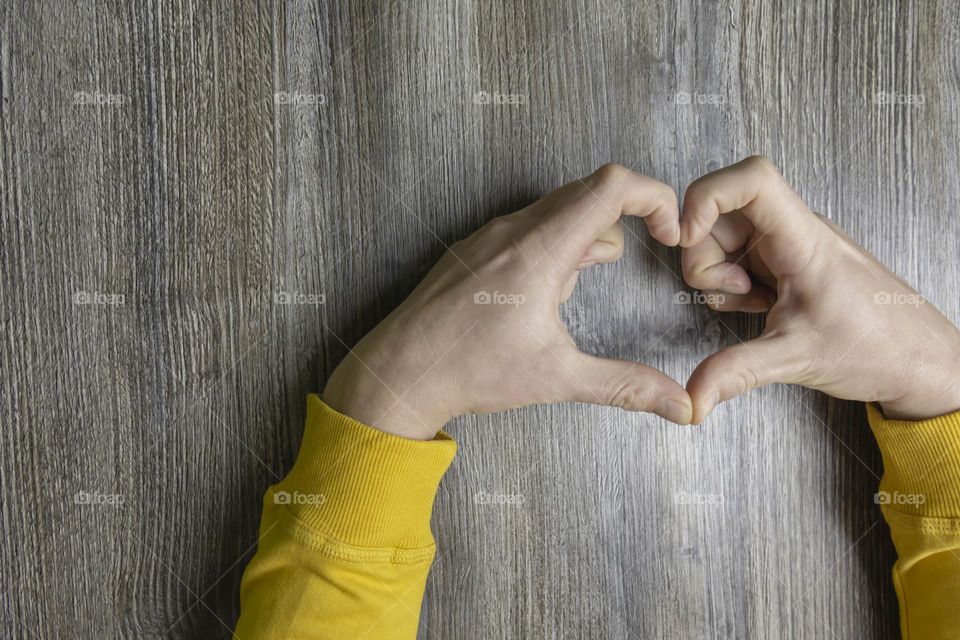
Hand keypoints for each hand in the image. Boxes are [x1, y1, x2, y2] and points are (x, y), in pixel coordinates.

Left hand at [323, 164, 693, 438]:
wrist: (400, 372)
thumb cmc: (470, 371)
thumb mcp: (557, 378)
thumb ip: (625, 385)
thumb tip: (681, 406)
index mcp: (540, 250)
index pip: (611, 185)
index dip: (655, 198)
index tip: (669, 234)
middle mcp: (513, 229)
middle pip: (588, 191)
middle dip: (623, 221)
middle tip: (632, 263)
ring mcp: (489, 234)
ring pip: (556, 209)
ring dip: (583, 237)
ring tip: (574, 289)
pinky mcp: (475, 246)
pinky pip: (527, 224)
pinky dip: (552, 243)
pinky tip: (541, 292)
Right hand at [679, 156, 959, 422]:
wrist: (919, 360)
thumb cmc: (878, 348)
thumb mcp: (796, 359)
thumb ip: (736, 372)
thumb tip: (693, 397)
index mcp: (802, 239)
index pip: (751, 179)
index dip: (706, 196)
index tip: (687, 236)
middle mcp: (793, 231)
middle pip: (720, 214)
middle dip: (705, 257)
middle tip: (734, 292)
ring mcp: (787, 245)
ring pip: (723, 236)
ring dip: (719, 274)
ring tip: (755, 303)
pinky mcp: (783, 261)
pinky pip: (738, 256)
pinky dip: (735, 283)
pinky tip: (761, 306)